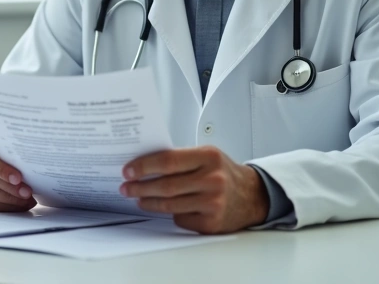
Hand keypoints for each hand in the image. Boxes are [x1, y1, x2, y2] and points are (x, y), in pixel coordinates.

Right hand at [0, 127, 37, 211]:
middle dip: (10, 187)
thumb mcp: (6, 139)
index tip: (18, 178)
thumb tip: (33, 162)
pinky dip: (3, 206)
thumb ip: (13, 146)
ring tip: (26, 199)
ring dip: (9, 199)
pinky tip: (17, 205)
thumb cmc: (2, 144)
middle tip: (27, 192)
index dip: (2, 169)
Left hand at [119, 146, 268, 233]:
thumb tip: (144, 164)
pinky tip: (164, 208)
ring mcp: (213, 203)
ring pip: (170, 205)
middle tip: (126, 187)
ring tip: (138, 198)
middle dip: (140, 187)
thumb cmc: (223, 173)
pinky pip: (180, 218)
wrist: (252, 195)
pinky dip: (170, 213)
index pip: (167, 160)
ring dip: (149, 202)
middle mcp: (212, 179)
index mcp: (209, 157)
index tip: (128, 170)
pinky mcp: (212, 222)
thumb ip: (180, 158)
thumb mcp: (206, 156)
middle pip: (166, 185)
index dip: (144, 166)